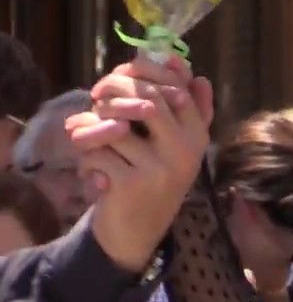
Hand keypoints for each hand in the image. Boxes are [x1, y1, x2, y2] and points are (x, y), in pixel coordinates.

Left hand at [64, 57, 213, 273]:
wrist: (138, 231)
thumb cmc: (153, 179)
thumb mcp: (175, 144)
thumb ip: (186, 109)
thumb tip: (191, 70)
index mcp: (197, 136)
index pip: (176, 88)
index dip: (145, 70)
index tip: (122, 71)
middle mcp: (185, 151)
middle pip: (147, 99)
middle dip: (114, 90)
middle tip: (97, 95)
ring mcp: (160, 168)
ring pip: (115, 127)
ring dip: (93, 127)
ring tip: (90, 136)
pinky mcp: (133, 185)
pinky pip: (97, 154)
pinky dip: (87, 160)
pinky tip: (95, 172)